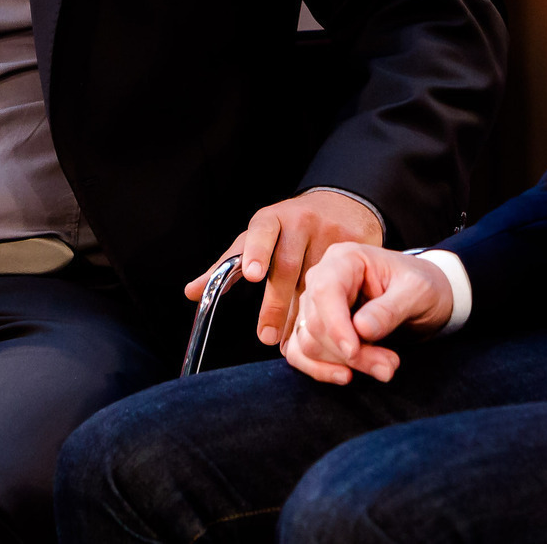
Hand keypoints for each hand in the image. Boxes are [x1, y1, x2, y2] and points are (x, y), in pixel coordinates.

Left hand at [185, 189, 381, 347]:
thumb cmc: (288, 229)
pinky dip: (330, 308)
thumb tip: (191, 293)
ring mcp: (330, 233)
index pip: (263, 230)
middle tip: (266, 336)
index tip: (253, 275)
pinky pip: (341, 284)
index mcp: (273, 218)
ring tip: (291, 340)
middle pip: (287, 265)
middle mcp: (301, 221)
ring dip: (301, 313)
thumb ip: (228, 266)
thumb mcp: (257, 238)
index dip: (257, 251)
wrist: (342, 205)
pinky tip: (324, 327)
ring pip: (314, 280)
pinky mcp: (355, 247)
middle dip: (276, 304)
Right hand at [280, 242, 452, 384]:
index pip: (325, 290)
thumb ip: (390, 309)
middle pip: (316, 321)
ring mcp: (314, 303)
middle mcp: (322, 277)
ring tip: (385, 367)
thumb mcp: (418, 292)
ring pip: (308, 341)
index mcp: (345, 258)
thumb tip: (361, 329)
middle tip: (390, 366)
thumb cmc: (422, 286)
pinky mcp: (314, 326)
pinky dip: (318, 369)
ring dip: (342, 363)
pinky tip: (346, 376)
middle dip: (351, 352)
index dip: (335, 325)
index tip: (354, 352)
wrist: (426, 296)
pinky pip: (300, 352)